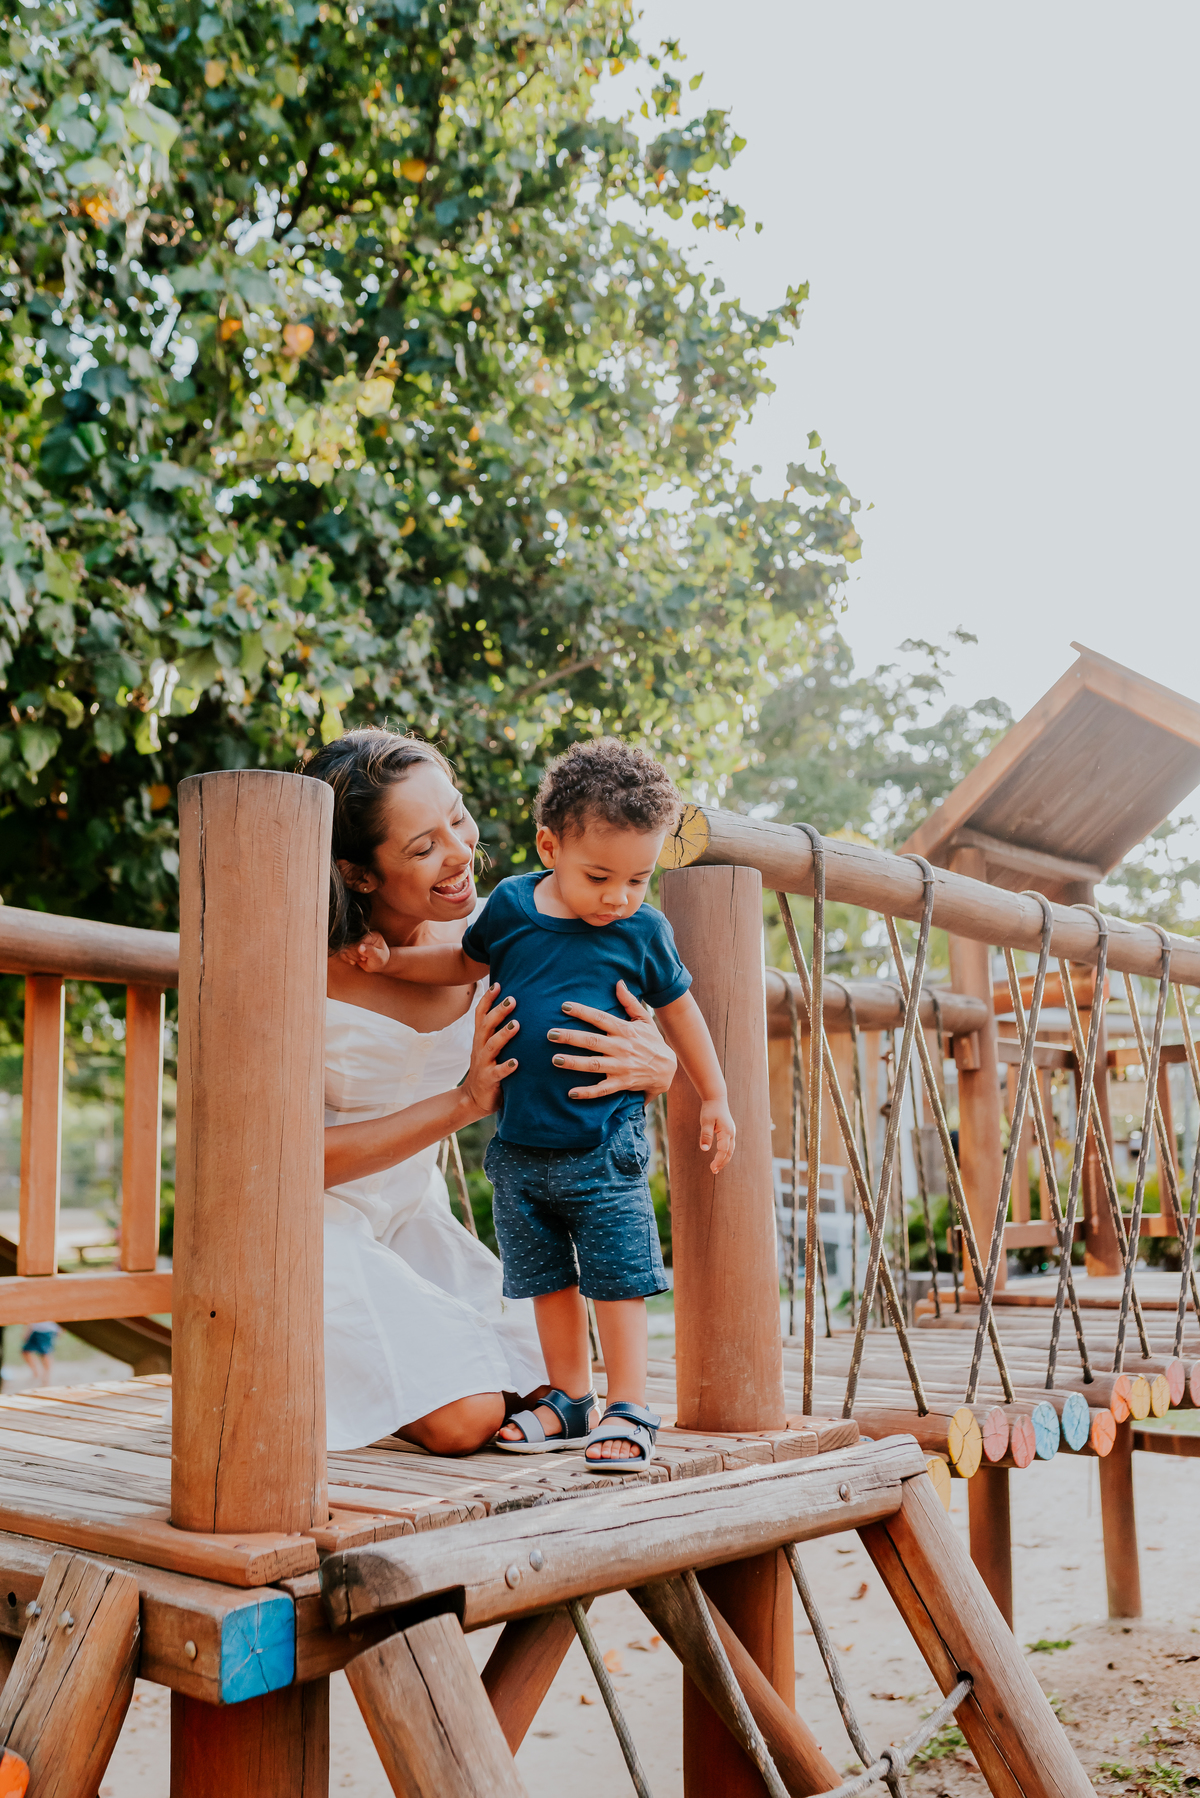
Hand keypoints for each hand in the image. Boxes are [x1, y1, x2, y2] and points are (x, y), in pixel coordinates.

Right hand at [339, 930, 390, 973]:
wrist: (379, 963)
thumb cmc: (381, 959)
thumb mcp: (378, 956)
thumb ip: (370, 951)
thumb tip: (360, 947)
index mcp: (371, 935)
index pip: (358, 939)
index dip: (358, 950)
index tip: (364, 957)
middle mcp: (362, 936)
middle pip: (349, 943)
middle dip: (354, 954)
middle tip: (363, 959)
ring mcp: (355, 941)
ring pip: (344, 947)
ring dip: (350, 956)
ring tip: (359, 960)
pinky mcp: (350, 947)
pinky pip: (342, 951)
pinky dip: (346, 958)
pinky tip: (353, 962)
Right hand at [459, 983, 519, 1118]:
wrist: (474, 1099)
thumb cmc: (489, 1069)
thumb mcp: (490, 1048)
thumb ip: (499, 1032)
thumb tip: (517, 1010)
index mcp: (481, 1039)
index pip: (481, 1015)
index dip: (487, 999)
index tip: (498, 984)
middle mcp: (480, 1048)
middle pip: (487, 1026)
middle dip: (498, 1011)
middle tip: (513, 999)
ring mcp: (483, 1064)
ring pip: (492, 1046)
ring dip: (504, 1034)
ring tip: (517, 1025)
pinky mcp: (489, 1080)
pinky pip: (497, 1073)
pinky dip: (507, 1067)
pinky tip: (517, 1062)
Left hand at [548, 979, 677, 1100]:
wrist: (668, 1070)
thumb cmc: (653, 1042)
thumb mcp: (644, 1020)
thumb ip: (630, 1002)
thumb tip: (619, 982)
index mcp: (625, 1030)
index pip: (601, 1018)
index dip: (583, 1012)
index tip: (565, 1006)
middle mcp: (621, 1048)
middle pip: (593, 1041)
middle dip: (571, 1037)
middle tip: (550, 1034)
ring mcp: (621, 1067)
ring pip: (594, 1065)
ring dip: (574, 1063)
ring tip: (555, 1059)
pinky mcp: (621, 1084)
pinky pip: (602, 1090)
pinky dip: (587, 1092)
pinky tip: (571, 1093)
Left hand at [699, 1097, 735, 1173]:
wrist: (716, 1099)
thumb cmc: (710, 1109)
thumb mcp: (705, 1121)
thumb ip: (705, 1135)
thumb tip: (705, 1149)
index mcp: (726, 1132)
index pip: (723, 1151)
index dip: (718, 1161)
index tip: (712, 1168)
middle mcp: (731, 1133)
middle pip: (729, 1152)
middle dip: (722, 1163)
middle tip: (714, 1171)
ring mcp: (731, 1132)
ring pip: (730, 1150)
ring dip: (724, 1159)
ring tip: (716, 1168)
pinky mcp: (729, 1131)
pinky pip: (729, 1145)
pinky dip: (725, 1153)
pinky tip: (719, 1157)